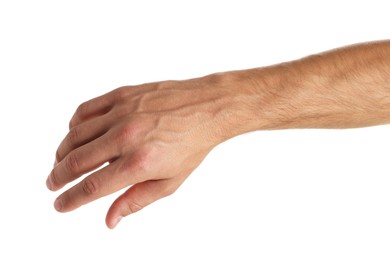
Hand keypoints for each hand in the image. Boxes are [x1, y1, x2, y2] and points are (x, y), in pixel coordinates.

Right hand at [46, 74, 248, 227]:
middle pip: (77, 161)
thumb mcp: (169, 182)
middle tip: (52, 184)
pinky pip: (86, 110)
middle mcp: (127, 136)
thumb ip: (136, 201)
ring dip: (62, 152)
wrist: (208, 107)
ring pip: (76, 135)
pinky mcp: (122, 95)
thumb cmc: (192, 145)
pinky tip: (75, 134)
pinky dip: (74, 125)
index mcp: (139, 162)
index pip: (92, 187)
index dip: (71, 199)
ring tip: (61, 162)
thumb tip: (110, 220)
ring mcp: (123, 112)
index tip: (59, 205)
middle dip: (58, 177)